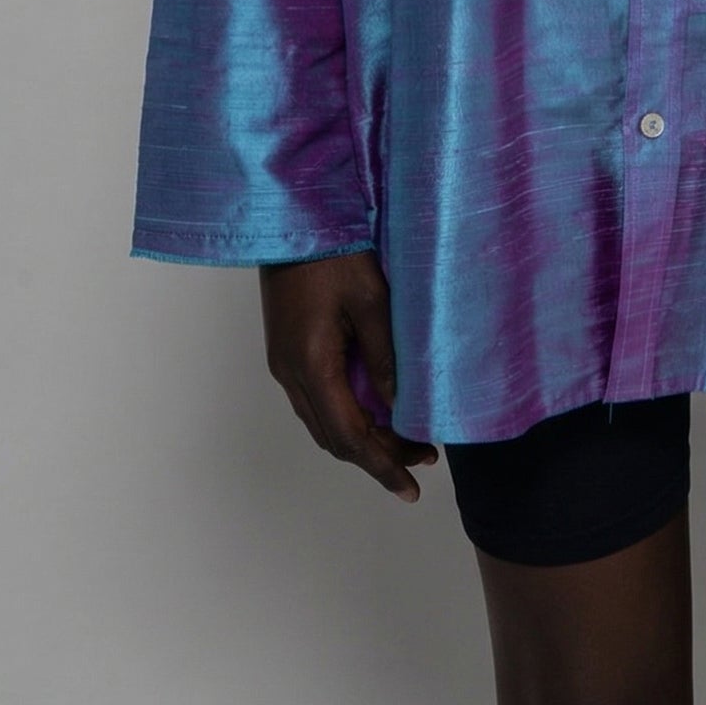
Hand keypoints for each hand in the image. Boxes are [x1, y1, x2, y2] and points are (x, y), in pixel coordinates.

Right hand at [259, 250, 439, 501]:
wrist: (291, 217)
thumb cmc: (333, 249)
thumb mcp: (371, 300)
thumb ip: (386, 358)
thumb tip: (401, 409)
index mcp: (311, 365)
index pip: (349, 437)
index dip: (382, 466)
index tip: (411, 487)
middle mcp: (290, 373)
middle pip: (334, 438)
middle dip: (378, 456)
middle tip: (422, 460)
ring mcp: (283, 364)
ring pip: (323, 422)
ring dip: (363, 438)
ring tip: (407, 440)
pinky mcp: (286, 350)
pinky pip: (317, 400)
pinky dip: (348, 414)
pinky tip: (376, 409)